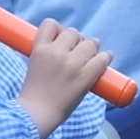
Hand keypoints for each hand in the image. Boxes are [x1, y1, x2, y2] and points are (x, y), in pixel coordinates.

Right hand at [16, 19, 115, 138]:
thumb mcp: (33, 65)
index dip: (58, 30)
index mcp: (40, 49)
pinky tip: (105, 59)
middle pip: (73, 32)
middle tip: (77, 51)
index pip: (51, 24)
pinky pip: (102, 59)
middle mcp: (56, 52)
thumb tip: (66, 46)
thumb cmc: (34, 93)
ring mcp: (72, 64)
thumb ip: (46, 53)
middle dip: (76, 40)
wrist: (37, 114)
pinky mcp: (85, 76)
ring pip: (89, 43)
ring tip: (91, 55)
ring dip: (92, 48)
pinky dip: (105, 58)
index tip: (61, 39)